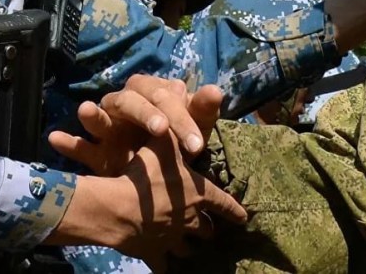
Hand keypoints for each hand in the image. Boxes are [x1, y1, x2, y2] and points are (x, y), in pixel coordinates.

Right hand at [44, 130, 246, 272]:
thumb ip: (177, 130)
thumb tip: (185, 106)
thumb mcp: (165, 144)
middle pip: (206, 231)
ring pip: (188, 250)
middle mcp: (191, 221)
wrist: (121, 207)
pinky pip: (165, 266)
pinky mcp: (155, 254)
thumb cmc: (147, 172)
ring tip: (188, 246)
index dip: (235, 210)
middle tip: (208, 230)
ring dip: (189, 247)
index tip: (244, 217)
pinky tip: (165, 264)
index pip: (224, 203)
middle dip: (207, 230)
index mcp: (199, 195)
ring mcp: (174, 241)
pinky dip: (166, 264)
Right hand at [49, 75, 222, 175]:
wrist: (160, 176)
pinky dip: (69, 143)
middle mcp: (129, 105)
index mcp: (154, 93)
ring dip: (94, 115)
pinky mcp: (98, 153)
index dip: (181, 117)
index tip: (196, 144)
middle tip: (161, 131)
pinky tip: (55, 139)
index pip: (165, 96)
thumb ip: (202, 110)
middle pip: (133, 101)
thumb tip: (216, 90)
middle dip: (148, 115)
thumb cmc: (177, 142)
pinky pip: (80, 147)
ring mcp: (110, 129)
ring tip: (85, 111)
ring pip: (100, 117)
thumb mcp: (193, 128)